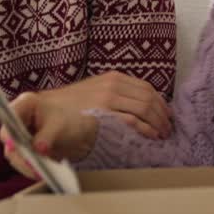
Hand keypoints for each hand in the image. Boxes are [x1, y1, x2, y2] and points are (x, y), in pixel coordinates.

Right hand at [0, 91, 99, 177]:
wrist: (80, 129)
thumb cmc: (70, 120)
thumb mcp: (61, 126)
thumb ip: (48, 136)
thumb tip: (38, 149)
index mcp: (24, 105)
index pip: (9, 119)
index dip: (9, 133)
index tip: (13, 146)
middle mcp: (17, 121)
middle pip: (9, 140)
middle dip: (20, 155)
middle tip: (33, 167)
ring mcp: (19, 137)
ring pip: (15, 154)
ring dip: (26, 165)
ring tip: (40, 173)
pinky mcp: (24, 151)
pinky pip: (23, 162)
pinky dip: (32, 169)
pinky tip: (43, 174)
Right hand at [42, 70, 171, 138]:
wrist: (45, 109)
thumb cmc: (71, 105)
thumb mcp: (95, 90)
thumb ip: (116, 94)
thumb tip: (140, 104)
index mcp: (113, 77)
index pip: (146, 88)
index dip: (160, 103)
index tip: (167, 115)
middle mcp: (113, 84)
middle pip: (149, 99)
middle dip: (162, 115)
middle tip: (168, 128)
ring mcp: (108, 97)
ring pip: (145, 109)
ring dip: (158, 123)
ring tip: (162, 134)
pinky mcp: (103, 112)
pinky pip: (132, 120)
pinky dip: (146, 129)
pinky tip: (151, 136)